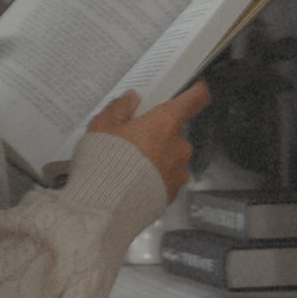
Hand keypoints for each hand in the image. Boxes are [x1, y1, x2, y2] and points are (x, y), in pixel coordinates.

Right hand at [87, 79, 210, 201]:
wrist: (104, 209)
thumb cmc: (103, 162)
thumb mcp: (101, 127)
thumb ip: (119, 109)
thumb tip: (131, 99)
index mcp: (165, 123)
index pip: (195, 99)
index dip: (196, 91)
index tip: (192, 88)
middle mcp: (179, 146)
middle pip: (174, 131)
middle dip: (157, 133)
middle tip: (132, 140)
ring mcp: (178, 172)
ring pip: (170, 157)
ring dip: (156, 158)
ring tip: (128, 168)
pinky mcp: (171, 195)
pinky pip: (165, 180)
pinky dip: (153, 179)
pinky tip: (131, 184)